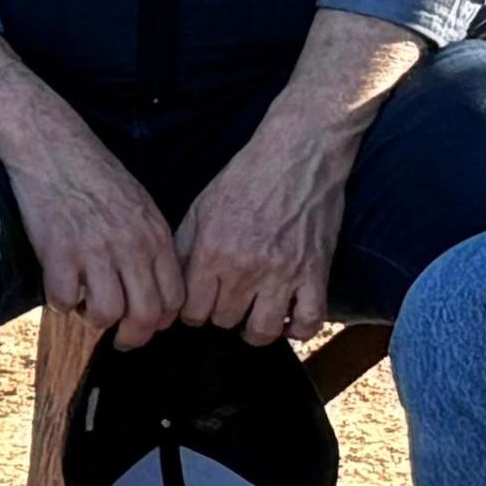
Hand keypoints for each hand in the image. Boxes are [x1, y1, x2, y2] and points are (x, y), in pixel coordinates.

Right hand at [0, 112, 185, 347]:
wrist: (52, 145)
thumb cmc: (94, 173)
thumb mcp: (140, 204)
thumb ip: (150, 243)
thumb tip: (152, 284)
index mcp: (155, 236)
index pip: (173, 299)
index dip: (160, 320)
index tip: (145, 322)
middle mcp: (130, 247)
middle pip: (145, 316)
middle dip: (133, 337)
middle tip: (120, 339)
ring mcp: (94, 250)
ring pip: (106, 314)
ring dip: (94, 320)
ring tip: (84, 307)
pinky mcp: (58, 251)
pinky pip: (63, 299)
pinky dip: (60, 302)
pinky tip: (59, 287)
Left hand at [174, 106, 359, 345]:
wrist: (297, 154)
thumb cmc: (245, 178)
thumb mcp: (201, 208)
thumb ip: (184, 248)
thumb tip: (169, 283)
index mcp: (211, 250)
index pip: (191, 310)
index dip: (192, 312)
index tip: (199, 306)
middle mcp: (244, 267)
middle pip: (224, 322)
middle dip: (221, 316)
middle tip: (227, 304)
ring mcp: (283, 273)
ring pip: (262, 331)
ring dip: (255, 330)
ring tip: (253, 317)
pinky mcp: (316, 272)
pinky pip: (308, 322)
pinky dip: (298, 329)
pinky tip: (288, 318)